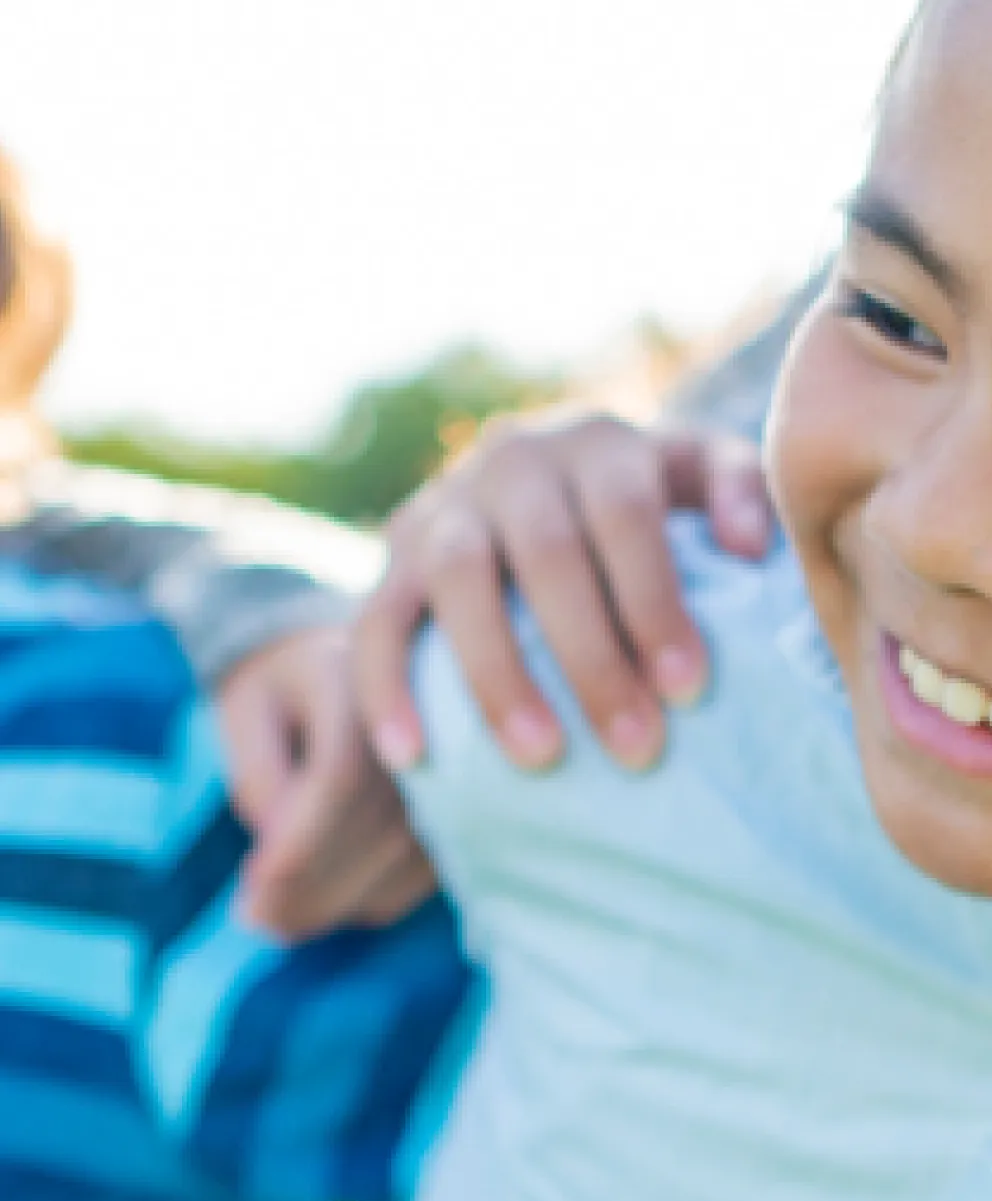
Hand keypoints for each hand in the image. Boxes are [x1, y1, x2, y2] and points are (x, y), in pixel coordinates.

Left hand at [219, 625, 435, 936]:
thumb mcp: (249, 705)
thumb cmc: (285, 689)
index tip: (252, 887)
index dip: (299, 842)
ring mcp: (455, 762)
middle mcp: (426, 714)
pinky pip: (418, 875)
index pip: (343, 775)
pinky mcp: (464, 806)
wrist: (355, 661)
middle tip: (253, 918)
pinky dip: (368, 900)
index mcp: (365, 672)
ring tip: (276, 916)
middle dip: (311, 886)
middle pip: (377, 827)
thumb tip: (279, 843)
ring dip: (335, 902)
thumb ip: (257, 767)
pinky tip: (321, 899)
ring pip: (401, 859)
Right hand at [355, 414, 772, 772]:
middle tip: (636, 749)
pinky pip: (378, 617)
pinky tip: (410, 756)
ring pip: (458, 579)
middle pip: (546, 553)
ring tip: (541, 758)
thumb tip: (752, 549)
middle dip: (591, 656)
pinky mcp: (396, 552)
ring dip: (496, 673)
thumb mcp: (695, 471)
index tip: (689, 691)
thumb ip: (735, 490)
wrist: (532, 477)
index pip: (625, 514)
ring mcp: (446, 503)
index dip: (653, 600)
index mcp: (598, 442)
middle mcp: (514, 459)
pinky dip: (387, 686)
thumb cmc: (638, 498)